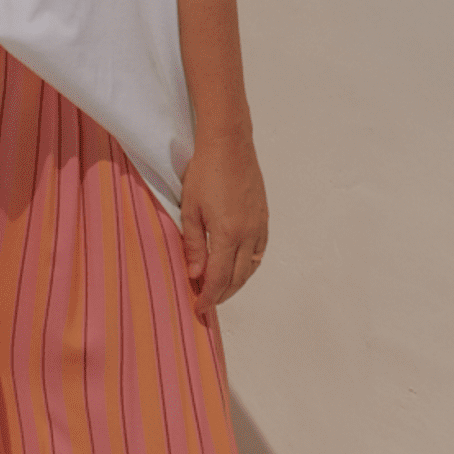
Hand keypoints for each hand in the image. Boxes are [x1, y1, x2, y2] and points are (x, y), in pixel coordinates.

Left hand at [178, 127, 268, 320]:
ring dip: (236, 283)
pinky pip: (259, 252)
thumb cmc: (204, 173)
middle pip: (237, 278)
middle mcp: (248, 234)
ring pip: (250, 267)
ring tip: (220, 290)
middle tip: (206, 303)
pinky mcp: (263, 217)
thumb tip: (196, 275)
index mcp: (228, 234)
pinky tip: (238, 268)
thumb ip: (193, 245)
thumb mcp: (190, 210)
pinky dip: (248, 267)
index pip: (219, 278)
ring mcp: (259, 226)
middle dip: (221, 295)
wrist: (229, 145)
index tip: (198, 308)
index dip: (209, 297)